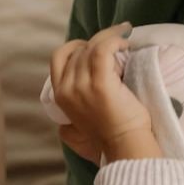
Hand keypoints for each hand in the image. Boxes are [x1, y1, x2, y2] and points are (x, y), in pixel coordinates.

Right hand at [50, 24, 158, 162]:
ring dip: (109, 38)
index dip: (75, 46)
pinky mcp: (100, 83)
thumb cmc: (111, 134)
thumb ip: (74, 101)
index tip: (94, 46)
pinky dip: (114, 41)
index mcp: (60, 96)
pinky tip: (125, 45)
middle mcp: (66, 89)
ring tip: (124, 40)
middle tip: (117, 42)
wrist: (125, 146)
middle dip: (97, 42)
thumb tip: (82, 81)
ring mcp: (81, 86)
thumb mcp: (80, 119)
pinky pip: (103, 49)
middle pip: (77, 50)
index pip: (58, 57)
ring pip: (90, 47)